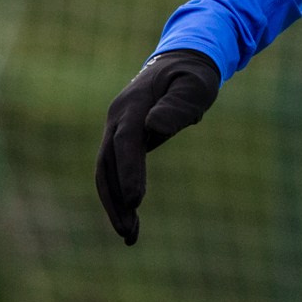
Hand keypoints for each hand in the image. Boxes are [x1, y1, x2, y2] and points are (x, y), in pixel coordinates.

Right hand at [95, 50, 220, 244]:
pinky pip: (116, 172)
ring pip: (106, 173)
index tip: (135, 201)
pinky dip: (120, 197)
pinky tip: (132, 223)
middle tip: (128, 232)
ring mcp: (116, 130)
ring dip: (115, 205)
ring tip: (130, 237)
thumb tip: (153, 127)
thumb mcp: (196, 86)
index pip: (126, 141)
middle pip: (106, 163)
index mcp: (133, 105)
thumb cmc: (193, 76)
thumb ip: (178, 106)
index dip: (128, 171)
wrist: (180, 63)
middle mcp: (117, 119)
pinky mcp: (122, 142)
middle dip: (114, 199)